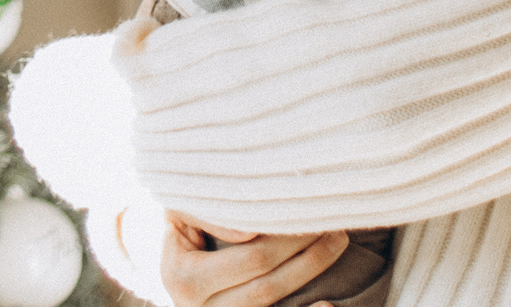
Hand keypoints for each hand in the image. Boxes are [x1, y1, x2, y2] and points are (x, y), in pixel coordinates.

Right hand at [159, 213, 348, 306]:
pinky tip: (329, 304)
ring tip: (335, 245)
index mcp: (183, 278)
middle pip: (267, 285)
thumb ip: (206, 214)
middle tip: (332, 227)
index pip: (250, 258)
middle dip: (306, 255)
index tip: (310, 216)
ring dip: (309, 276)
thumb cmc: (181, 233)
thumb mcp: (178, 216)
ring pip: (274, 305)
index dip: (285, 240)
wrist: (174, 270)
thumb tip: (249, 230)